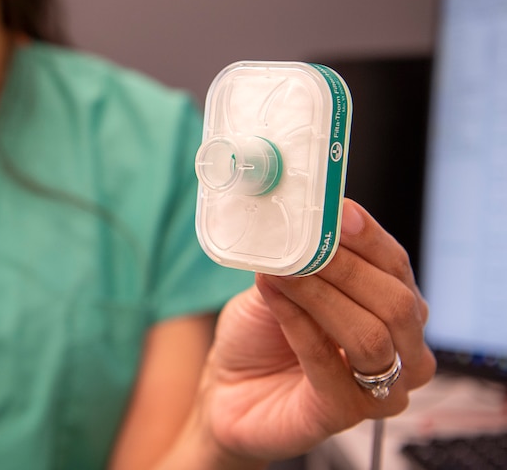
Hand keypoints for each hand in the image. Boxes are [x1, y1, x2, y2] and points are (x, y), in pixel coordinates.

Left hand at [198, 198, 435, 462]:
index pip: (396, 266)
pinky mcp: (345, 413)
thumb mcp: (279, 283)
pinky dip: (298, 324)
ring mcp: (379, 388)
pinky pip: (328, 363)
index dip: (369, 237)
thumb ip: (299, 255)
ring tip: (280, 273)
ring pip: (370, 335)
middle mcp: (398, 349)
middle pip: (396, 302)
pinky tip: (274, 299)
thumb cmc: (260, 336)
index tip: (338, 212)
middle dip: (345, 268)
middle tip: (302, 247)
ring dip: (320, 296)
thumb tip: (306, 214)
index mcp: (390, 308)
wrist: (226, 389)